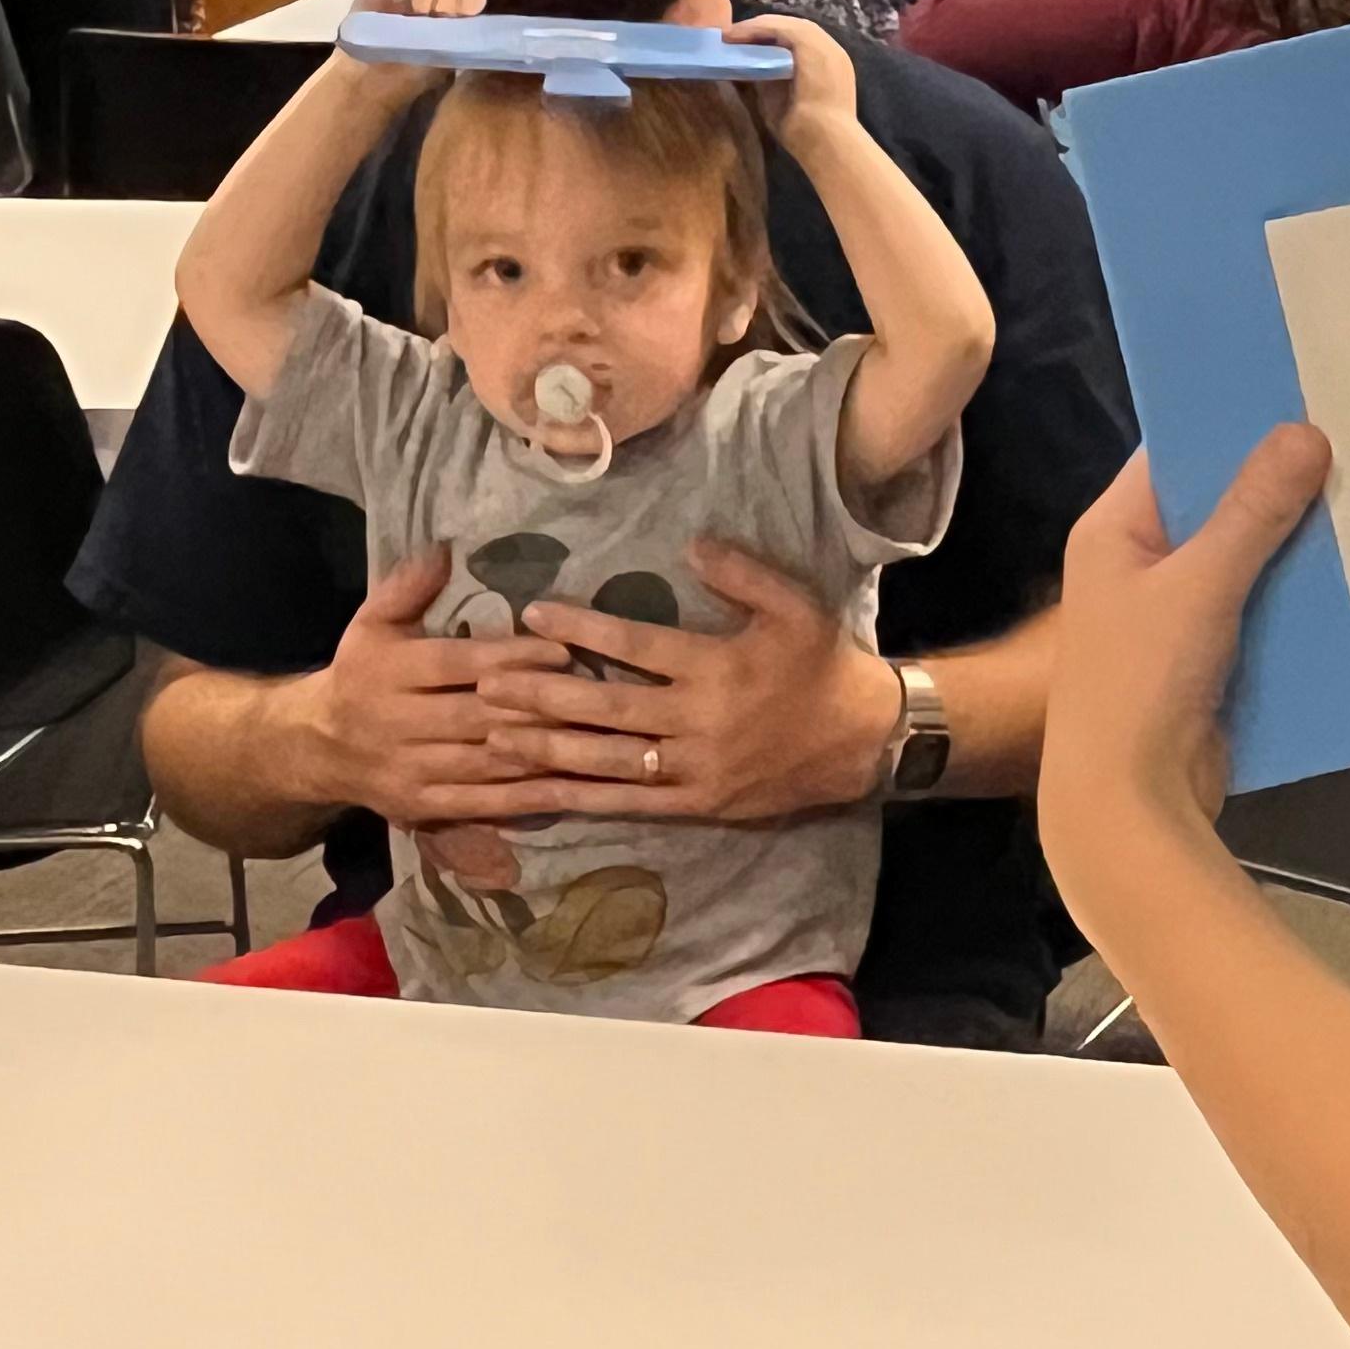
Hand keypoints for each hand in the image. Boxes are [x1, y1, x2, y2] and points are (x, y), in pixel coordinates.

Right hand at [288, 545, 578, 821]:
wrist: (315, 747)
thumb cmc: (360, 673)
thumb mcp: (372, 623)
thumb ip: (408, 588)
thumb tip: (445, 549)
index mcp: (387, 673)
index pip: (455, 664)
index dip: (509, 658)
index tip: (561, 650)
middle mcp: (396, 724)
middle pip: (476, 716)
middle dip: (536, 707)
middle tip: (593, 696)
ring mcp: (410, 771)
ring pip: (486, 763)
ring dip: (542, 754)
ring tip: (594, 740)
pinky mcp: (423, 807)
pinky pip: (483, 804)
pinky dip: (529, 798)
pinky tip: (572, 787)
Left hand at [455, 535, 898, 822]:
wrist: (863, 740)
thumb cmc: (824, 664)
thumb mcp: (795, 606)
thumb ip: (741, 573)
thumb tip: (690, 543)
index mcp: (717, 666)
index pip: (636, 644)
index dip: (582, 628)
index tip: (532, 614)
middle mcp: (699, 720)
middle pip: (606, 707)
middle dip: (541, 694)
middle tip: (486, 682)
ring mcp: (696, 768)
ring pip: (607, 760)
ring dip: (548, 747)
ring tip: (494, 735)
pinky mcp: (698, 805)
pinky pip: (632, 801)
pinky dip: (584, 796)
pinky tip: (543, 789)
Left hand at [743, 8, 860, 160]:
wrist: (828, 143)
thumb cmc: (808, 135)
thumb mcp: (784, 103)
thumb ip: (771, 84)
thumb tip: (751, 69)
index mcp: (828, 66)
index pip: (799, 43)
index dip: (771, 40)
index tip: (745, 45)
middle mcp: (831, 51)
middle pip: (793, 29)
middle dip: (762, 30)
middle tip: (734, 35)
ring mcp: (825, 46)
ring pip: (787, 24)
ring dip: (757, 27)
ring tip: (732, 33)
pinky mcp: (812, 45)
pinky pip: (782, 29)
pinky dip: (758, 29)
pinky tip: (739, 34)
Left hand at [1039, 429, 1330, 844]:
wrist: (1128, 807)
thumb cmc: (1141, 682)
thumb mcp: (1199, 585)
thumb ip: (1252, 510)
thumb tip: (1306, 432)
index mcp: (1115, 531)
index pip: (1174, 450)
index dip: (1232, 420)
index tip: (1300, 388)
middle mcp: (1140, 564)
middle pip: (1217, 503)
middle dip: (1280, 482)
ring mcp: (1175, 615)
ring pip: (1247, 558)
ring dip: (1298, 542)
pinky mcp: (1210, 659)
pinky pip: (1261, 608)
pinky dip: (1299, 595)